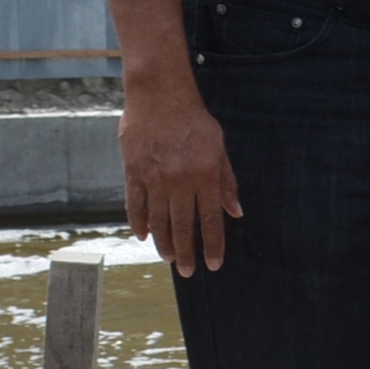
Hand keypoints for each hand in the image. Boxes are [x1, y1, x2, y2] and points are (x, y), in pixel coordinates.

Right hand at [121, 81, 243, 275]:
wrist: (160, 96)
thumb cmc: (195, 121)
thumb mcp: (219, 148)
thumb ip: (226, 182)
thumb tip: (236, 212)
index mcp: (205, 176)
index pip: (210, 220)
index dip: (213, 245)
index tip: (214, 264)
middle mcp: (179, 181)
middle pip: (183, 226)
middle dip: (188, 252)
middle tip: (189, 272)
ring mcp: (154, 178)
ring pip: (158, 220)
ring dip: (164, 242)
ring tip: (169, 259)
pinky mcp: (133, 172)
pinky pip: (134, 204)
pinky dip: (139, 222)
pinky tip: (143, 236)